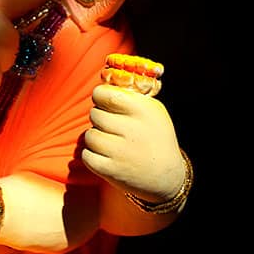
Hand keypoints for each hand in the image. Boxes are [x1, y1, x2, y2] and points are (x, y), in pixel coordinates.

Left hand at [81, 84, 185, 203]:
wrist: (166, 176)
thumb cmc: (155, 136)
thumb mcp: (153, 111)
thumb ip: (130, 95)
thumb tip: (103, 77)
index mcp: (144, 111)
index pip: (106, 95)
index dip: (99, 95)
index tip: (102, 99)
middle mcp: (133, 130)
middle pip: (95, 115)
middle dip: (98, 118)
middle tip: (109, 124)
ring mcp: (122, 152)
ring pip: (90, 136)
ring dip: (95, 137)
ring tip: (109, 141)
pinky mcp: (112, 171)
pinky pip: (87, 156)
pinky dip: (92, 155)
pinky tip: (105, 155)